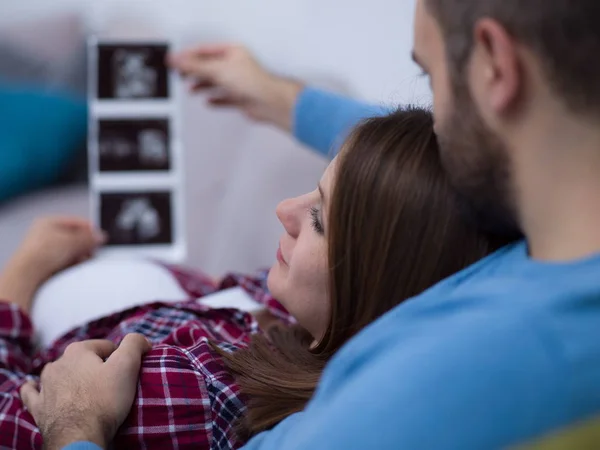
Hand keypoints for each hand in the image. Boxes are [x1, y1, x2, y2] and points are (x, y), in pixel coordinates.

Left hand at [0, 217, 104, 312]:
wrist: (28, 274)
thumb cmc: (43, 253)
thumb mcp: (73, 242)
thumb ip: (89, 238)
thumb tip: (100, 236)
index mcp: (48, 222)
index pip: (76, 222)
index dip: (89, 229)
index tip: (99, 236)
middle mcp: (45, 234)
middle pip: (73, 237)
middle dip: (85, 244)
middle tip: (94, 249)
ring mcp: (44, 249)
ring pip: (70, 250)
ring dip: (80, 254)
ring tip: (86, 259)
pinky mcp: (45, 263)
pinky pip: (64, 260)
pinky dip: (73, 263)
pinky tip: (77, 266)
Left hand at [20, 334, 151, 449]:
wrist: (79, 436)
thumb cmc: (105, 399)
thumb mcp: (127, 365)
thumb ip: (134, 344)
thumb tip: (141, 339)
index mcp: (78, 351)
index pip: (106, 346)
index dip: (120, 358)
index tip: (128, 373)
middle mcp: (57, 364)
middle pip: (83, 360)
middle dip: (96, 367)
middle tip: (111, 384)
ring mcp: (45, 386)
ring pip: (58, 373)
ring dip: (70, 376)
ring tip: (85, 389)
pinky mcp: (38, 407)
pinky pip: (32, 392)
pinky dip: (35, 389)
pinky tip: (35, 387)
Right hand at [168, 44, 302, 130]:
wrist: (269, 102)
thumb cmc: (253, 82)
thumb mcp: (218, 70)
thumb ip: (196, 66)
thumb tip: (179, 60)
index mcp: (233, 51)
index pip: (205, 51)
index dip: (189, 56)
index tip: (176, 61)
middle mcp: (236, 66)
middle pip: (210, 67)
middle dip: (195, 72)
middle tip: (180, 75)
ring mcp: (239, 82)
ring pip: (216, 83)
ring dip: (202, 86)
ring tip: (190, 89)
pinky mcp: (241, 98)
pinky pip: (224, 98)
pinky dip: (216, 100)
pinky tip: (208, 101)